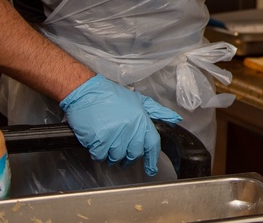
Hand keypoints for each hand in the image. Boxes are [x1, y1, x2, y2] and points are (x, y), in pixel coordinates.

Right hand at [60, 74, 181, 175]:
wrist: (87, 93)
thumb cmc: (111, 96)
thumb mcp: (138, 100)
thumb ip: (157, 111)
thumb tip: (175, 118)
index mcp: (142, 119)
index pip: (152, 144)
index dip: (152, 159)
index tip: (151, 169)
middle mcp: (131, 128)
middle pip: (134, 154)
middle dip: (128, 158)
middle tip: (123, 156)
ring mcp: (115, 134)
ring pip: (116, 157)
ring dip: (111, 155)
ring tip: (107, 145)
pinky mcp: (100, 139)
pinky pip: (100, 156)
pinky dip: (98, 153)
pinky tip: (96, 143)